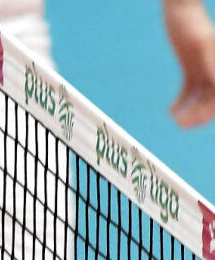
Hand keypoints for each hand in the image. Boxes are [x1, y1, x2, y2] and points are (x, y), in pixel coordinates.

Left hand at [165, 0, 214, 126]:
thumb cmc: (194, 26)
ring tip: (176, 118)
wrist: (181, 13)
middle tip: (182, 124)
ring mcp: (203, 70)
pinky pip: (188, 90)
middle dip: (198, 114)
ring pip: (200, 98)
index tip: (196, 121)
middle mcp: (214, 71)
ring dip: (189, 110)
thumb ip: (210, 61)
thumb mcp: (202, 44)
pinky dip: (181, 102)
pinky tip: (171, 110)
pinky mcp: (191, 69)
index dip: (210, 111)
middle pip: (211, 100)